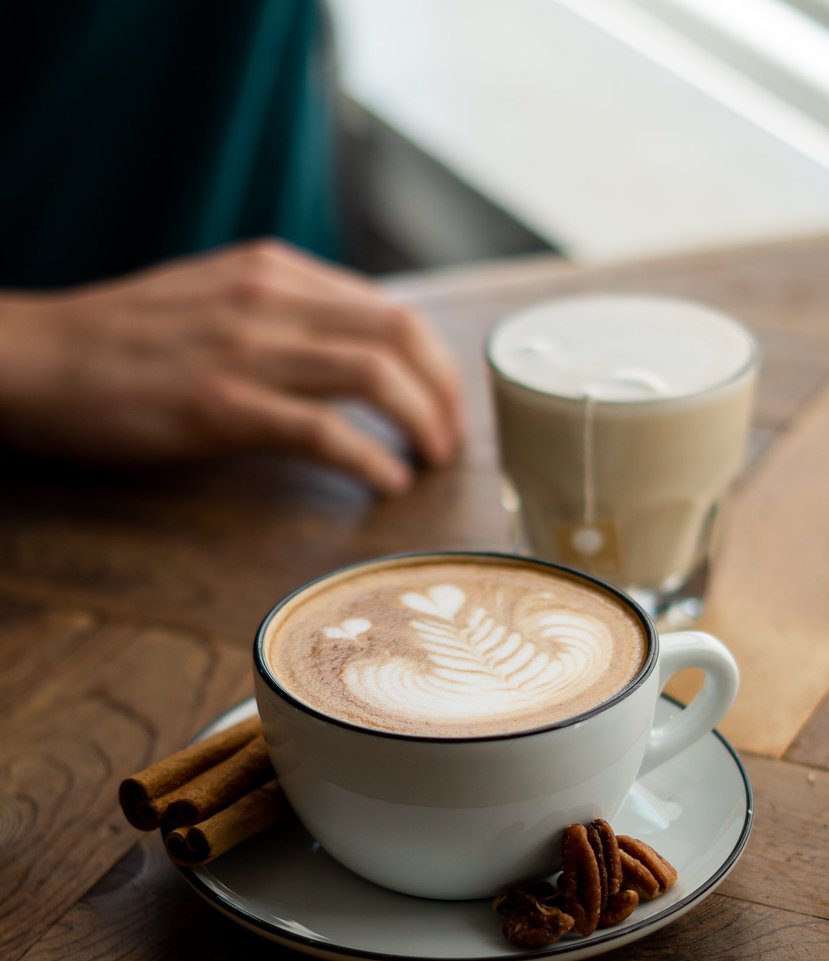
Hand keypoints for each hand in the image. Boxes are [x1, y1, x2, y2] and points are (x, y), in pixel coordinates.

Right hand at [0, 240, 463, 493]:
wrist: (34, 358)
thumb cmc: (122, 342)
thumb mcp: (214, 301)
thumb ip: (283, 317)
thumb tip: (351, 358)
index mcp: (274, 272)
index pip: (388, 308)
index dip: (433, 362)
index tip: (443, 404)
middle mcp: (270, 297)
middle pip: (400, 333)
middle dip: (444, 392)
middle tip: (451, 441)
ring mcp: (245, 347)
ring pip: (374, 374)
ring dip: (421, 423)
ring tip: (431, 463)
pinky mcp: (220, 402)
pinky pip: (322, 430)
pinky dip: (369, 459)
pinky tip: (386, 483)